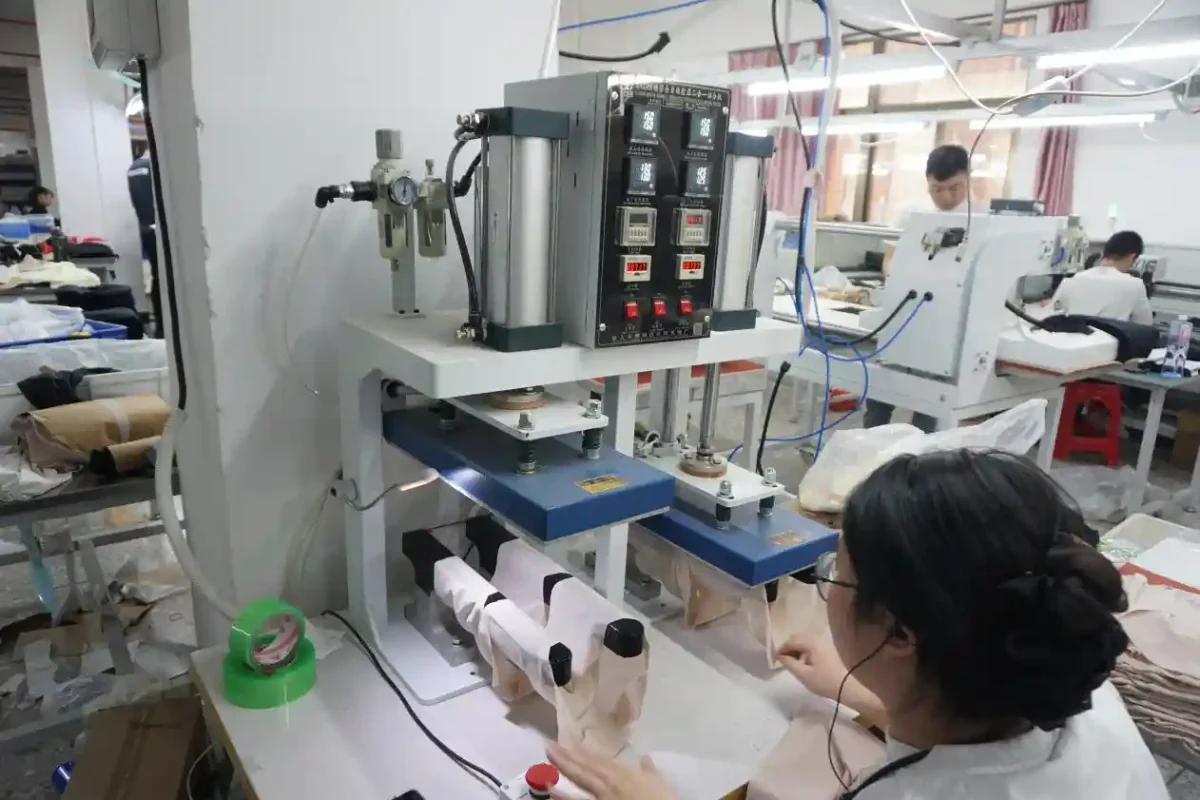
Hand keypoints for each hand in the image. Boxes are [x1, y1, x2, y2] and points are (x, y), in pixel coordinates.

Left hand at [546, 743, 678, 799]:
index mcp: (620, 774)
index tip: (565, 744)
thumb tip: (646, 758)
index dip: (579, 752)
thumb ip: (650, 771)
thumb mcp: (660, 782)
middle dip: (564, 759)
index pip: (595, 760)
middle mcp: (606, 786)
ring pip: (577, 791)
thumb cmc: (661, 799)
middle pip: (581, 771)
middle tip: (548, 748)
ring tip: (544, 774)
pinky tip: (554, 796)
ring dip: (561, 782)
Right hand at [776, 630, 847, 700]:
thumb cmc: (824, 682)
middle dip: (788, 648)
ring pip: (803, 641)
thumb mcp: (803, 674)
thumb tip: (779, 655)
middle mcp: (818, 638)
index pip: (790, 641)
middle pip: (797, 638)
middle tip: (782, 661)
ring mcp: (824, 643)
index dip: (780, 649)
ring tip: (792, 664)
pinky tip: (803, 663)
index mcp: (811, 643)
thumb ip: (788, 663)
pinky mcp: (827, 649)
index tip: (774, 659)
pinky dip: (803, 652)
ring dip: (795, 650)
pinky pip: (810, 646)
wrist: (846, 688)